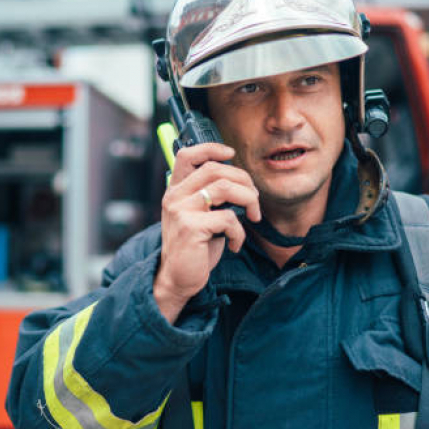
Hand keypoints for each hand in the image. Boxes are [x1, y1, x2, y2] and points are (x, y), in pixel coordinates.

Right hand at [153, 143, 260, 323]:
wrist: (177, 279)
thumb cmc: (194, 249)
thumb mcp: (200, 216)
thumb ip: (210, 197)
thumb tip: (241, 182)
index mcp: (175, 191)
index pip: (186, 155)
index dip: (211, 148)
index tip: (230, 154)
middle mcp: (174, 197)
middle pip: (215, 169)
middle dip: (244, 180)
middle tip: (254, 200)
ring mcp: (181, 211)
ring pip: (224, 188)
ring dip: (248, 200)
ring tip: (253, 216)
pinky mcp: (190, 227)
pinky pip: (228, 218)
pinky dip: (239, 232)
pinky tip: (235, 244)